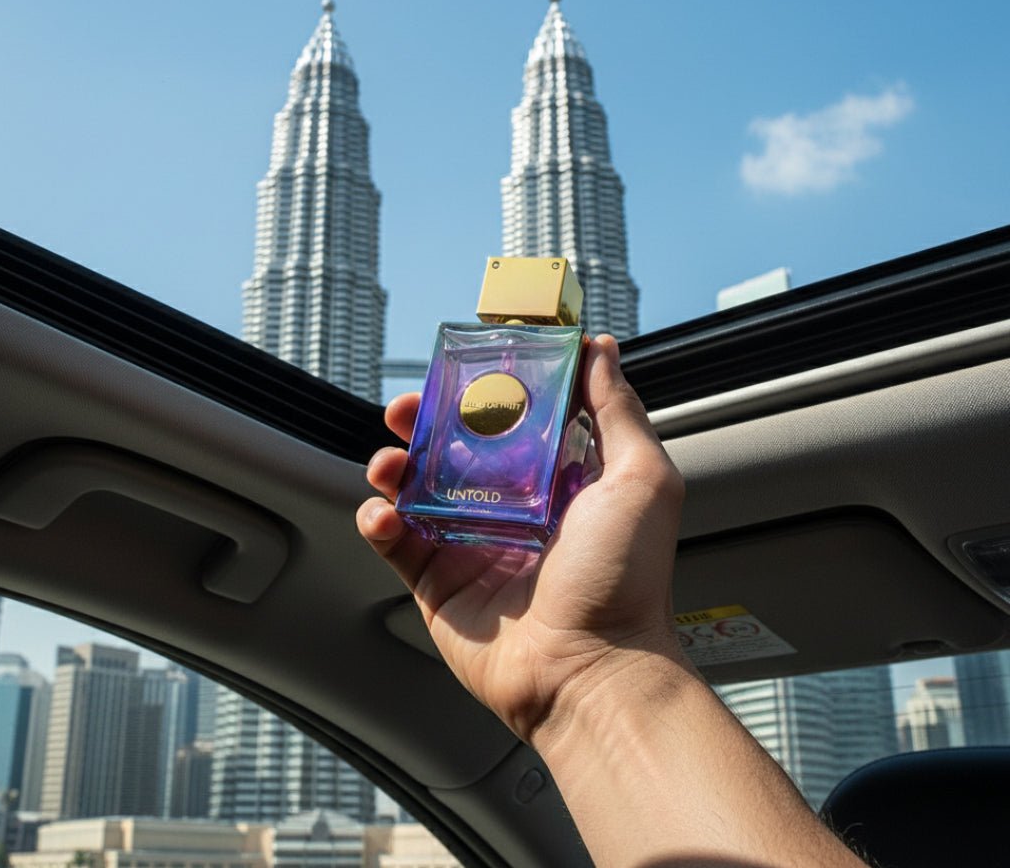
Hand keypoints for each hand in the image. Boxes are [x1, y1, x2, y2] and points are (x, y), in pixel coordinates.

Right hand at [357, 334, 687, 748]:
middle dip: (423, 423)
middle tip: (407, 408)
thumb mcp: (641, 478)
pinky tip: (382, 514)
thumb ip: (618, 410)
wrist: (591, 672)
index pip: (510, 420)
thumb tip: (601, 348)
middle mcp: (511, 508)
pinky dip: (378, 522)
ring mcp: (472, 545)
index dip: (482, 390)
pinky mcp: (440, 583)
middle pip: (453, 450)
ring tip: (388, 461)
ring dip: (392, 466)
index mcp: (555, 480)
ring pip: (415, 491)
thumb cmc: (626, 579)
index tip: (462, 366)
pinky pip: (396, 543)